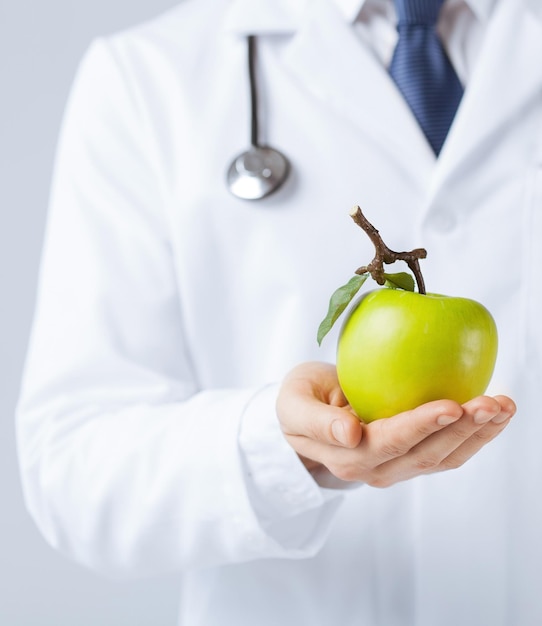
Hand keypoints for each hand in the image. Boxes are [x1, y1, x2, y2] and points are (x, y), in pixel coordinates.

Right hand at [276, 362, 515, 486]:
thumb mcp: (293, 404)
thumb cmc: (299, 402)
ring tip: (504, 406)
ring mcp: (397, 465)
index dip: (421, 426)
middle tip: (493, 402)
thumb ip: (316, 421)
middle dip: (462, 430)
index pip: (389, 442)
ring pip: (443, 458)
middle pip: (425, 455)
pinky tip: (494, 413)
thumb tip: (349, 434)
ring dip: (478, 435)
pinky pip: (447, 452)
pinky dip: (475, 435)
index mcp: (346, 455)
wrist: (306, 416)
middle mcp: (376, 468)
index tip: (450, 405)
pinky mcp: (411, 456)